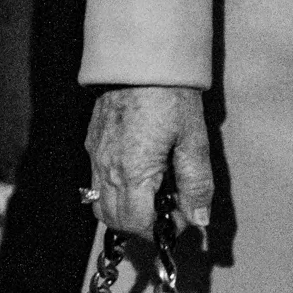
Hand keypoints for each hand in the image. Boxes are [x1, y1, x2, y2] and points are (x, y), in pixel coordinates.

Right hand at [86, 84, 214, 238]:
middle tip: (169, 210)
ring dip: (126, 211)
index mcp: (134, 171)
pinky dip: (116, 192)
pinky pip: (97, 183)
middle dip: (142, 225)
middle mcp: (107, 169)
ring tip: (154, 195)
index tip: (181, 217)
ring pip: (100, 205)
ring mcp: (95, 157)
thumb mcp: (194, 141)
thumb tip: (199, 219)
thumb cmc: (170, 98)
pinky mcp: (93, 145)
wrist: (139, 63)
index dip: (161, 230)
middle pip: (114, 220)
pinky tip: (140, 175)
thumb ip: (196, 184)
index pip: (137, 223)